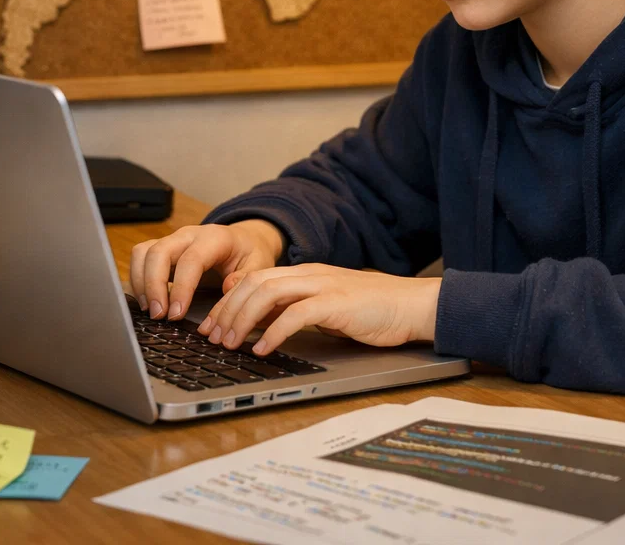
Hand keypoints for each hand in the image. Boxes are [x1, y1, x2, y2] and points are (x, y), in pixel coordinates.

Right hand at [128, 219, 283, 320]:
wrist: (244, 239)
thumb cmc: (249, 254)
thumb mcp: (259, 264)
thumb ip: (245, 277)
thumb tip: (227, 288)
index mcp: (214, 238)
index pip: (190, 260)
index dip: (180, 288)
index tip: (176, 314)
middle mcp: (188, 235)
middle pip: (159, 252)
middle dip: (153, 286)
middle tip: (159, 315)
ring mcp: (173, 240)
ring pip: (144, 252)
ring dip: (141, 282)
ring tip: (151, 310)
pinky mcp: (163, 249)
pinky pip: (141, 258)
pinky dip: (138, 279)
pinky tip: (147, 302)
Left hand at [197, 265, 441, 356]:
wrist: (412, 305)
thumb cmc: (373, 311)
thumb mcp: (327, 309)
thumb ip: (297, 311)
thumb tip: (263, 328)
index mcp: (305, 274)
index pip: (254, 280)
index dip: (228, 302)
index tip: (212, 326)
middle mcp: (310, 275)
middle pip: (253, 283)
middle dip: (227, 310)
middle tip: (213, 337)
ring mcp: (323, 286)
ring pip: (267, 293)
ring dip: (243, 319)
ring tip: (231, 343)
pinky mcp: (337, 303)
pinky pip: (296, 314)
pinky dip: (274, 331)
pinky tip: (263, 349)